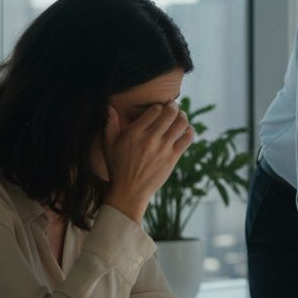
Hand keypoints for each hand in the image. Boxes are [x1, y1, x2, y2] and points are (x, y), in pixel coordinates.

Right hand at [102, 102, 193, 222]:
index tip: (160, 107)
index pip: (155, 109)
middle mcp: (150, 138)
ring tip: (180, 116)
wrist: (129, 191)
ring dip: (183, 116)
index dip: (159, 106)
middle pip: (170, 113)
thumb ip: (110, 125)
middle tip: (173, 107)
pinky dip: (189, 131)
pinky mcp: (172, 158)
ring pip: (181, 123)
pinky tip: (186, 130)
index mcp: (134, 132)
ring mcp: (163, 148)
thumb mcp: (108, 146)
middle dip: (174, 106)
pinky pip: (187, 138)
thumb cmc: (117, 168)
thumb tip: (110, 107)